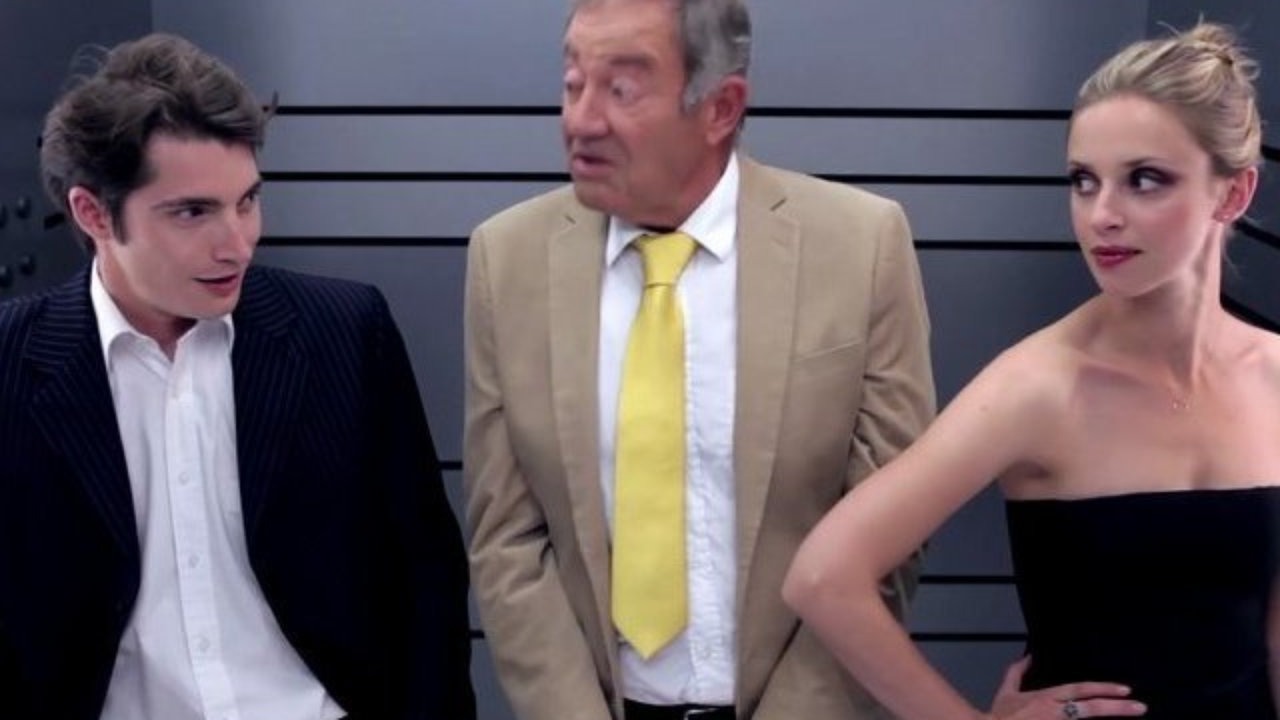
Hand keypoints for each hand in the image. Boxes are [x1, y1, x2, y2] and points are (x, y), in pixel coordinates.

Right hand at [986, 655, 1146, 718]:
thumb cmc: (999, 716)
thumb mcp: (1007, 692)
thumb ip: (1017, 673)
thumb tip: (1028, 657)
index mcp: (1046, 697)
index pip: (1080, 689)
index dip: (1103, 689)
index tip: (1125, 690)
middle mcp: (1055, 711)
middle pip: (1091, 707)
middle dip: (1117, 706)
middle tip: (1140, 706)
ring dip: (1111, 719)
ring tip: (1132, 715)